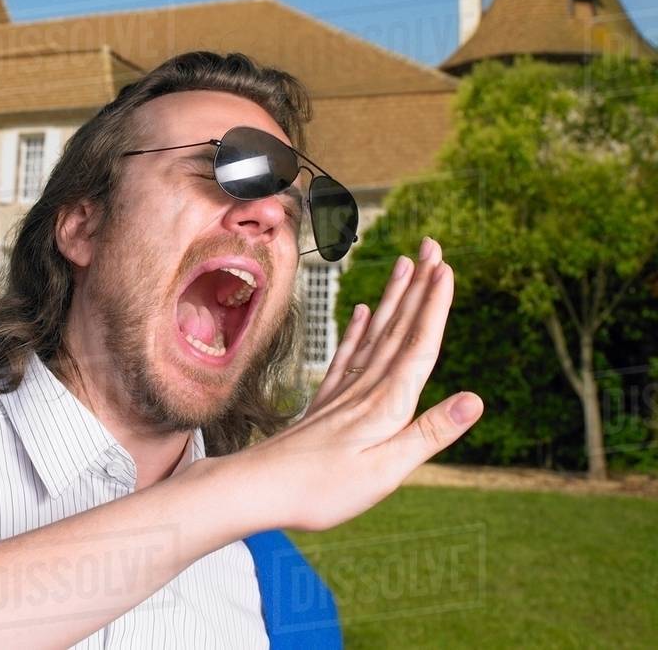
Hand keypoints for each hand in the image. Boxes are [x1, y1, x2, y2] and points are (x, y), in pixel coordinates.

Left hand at [240, 237, 482, 532]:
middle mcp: (365, 388)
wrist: (258, 488)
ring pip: (375, 334)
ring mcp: (343, 392)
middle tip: (432, 245)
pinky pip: (346, 355)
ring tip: (405, 265)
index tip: (446, 268)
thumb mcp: (387, 471)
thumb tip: (476, 399)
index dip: (435, 307)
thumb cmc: (323, 489)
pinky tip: (361, 311)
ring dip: (393, 298)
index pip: (419, 346)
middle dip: (419, 287)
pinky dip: (356, 330)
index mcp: (386, 404)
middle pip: (399, 328)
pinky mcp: (326, 401)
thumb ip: (429, 432)